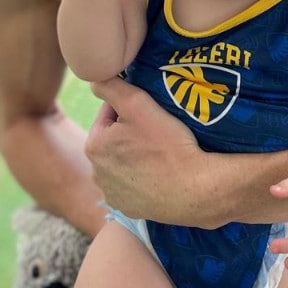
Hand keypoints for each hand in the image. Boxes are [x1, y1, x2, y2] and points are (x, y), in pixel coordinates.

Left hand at [87, 76, 209, 222]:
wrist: (194, 189)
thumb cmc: (167, 144)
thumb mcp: (138, 103)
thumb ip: (111, 85)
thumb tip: (95, 78)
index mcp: (93, 146)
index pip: (109, 113)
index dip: (132, 108)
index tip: (151, 115)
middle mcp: (96, 173)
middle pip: (115, 139)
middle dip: (131, 132)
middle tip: (158, 132)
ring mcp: (112, 195)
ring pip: (123, 162)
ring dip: (136, 155)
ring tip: (161, 153)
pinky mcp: (128, 210)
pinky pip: (133, 185)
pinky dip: (143, 178)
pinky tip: (160, 174)